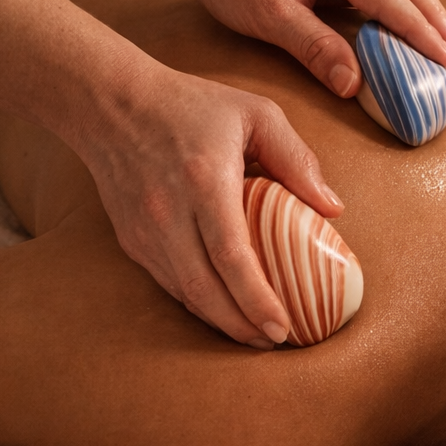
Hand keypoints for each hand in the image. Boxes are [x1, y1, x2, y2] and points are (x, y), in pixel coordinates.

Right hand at [79, 58, 342, 346]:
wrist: (113, 104)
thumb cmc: (192, 105)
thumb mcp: (256, 113)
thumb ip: (296, 158)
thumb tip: (332, 208)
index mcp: (204, 181)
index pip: (231, 255)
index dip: (257, 298)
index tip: (283, 326)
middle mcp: (168, 213)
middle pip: (205, 289)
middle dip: (242, 325)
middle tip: (277, 341)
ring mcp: (144, 231)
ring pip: (184, 293)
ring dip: (221, 321)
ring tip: (257, 335)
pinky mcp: (131, 240)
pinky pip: (168, 284)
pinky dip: (198, 303)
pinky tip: (224, 310)